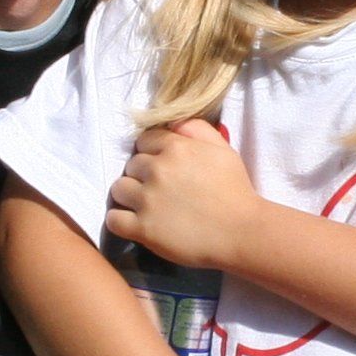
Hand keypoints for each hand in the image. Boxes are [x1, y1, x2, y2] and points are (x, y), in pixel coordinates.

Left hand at [107, 120, 263, 271]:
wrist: (241, 232)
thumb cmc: (235, 190)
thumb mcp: (222, 149)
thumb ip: (196, 129)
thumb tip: (173, 123)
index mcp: (175, 147)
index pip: (144, 141)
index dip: (152, 153)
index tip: (163, 167)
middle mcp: (157, 170)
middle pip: (130, 165)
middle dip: (142, 175)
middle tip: (158, 189)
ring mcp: (147, 199)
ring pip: (118, 189)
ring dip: (128, 196)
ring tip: (145, 206)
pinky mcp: (143, 228)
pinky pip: (113, 219)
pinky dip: (120, 221)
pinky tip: (135, 223)